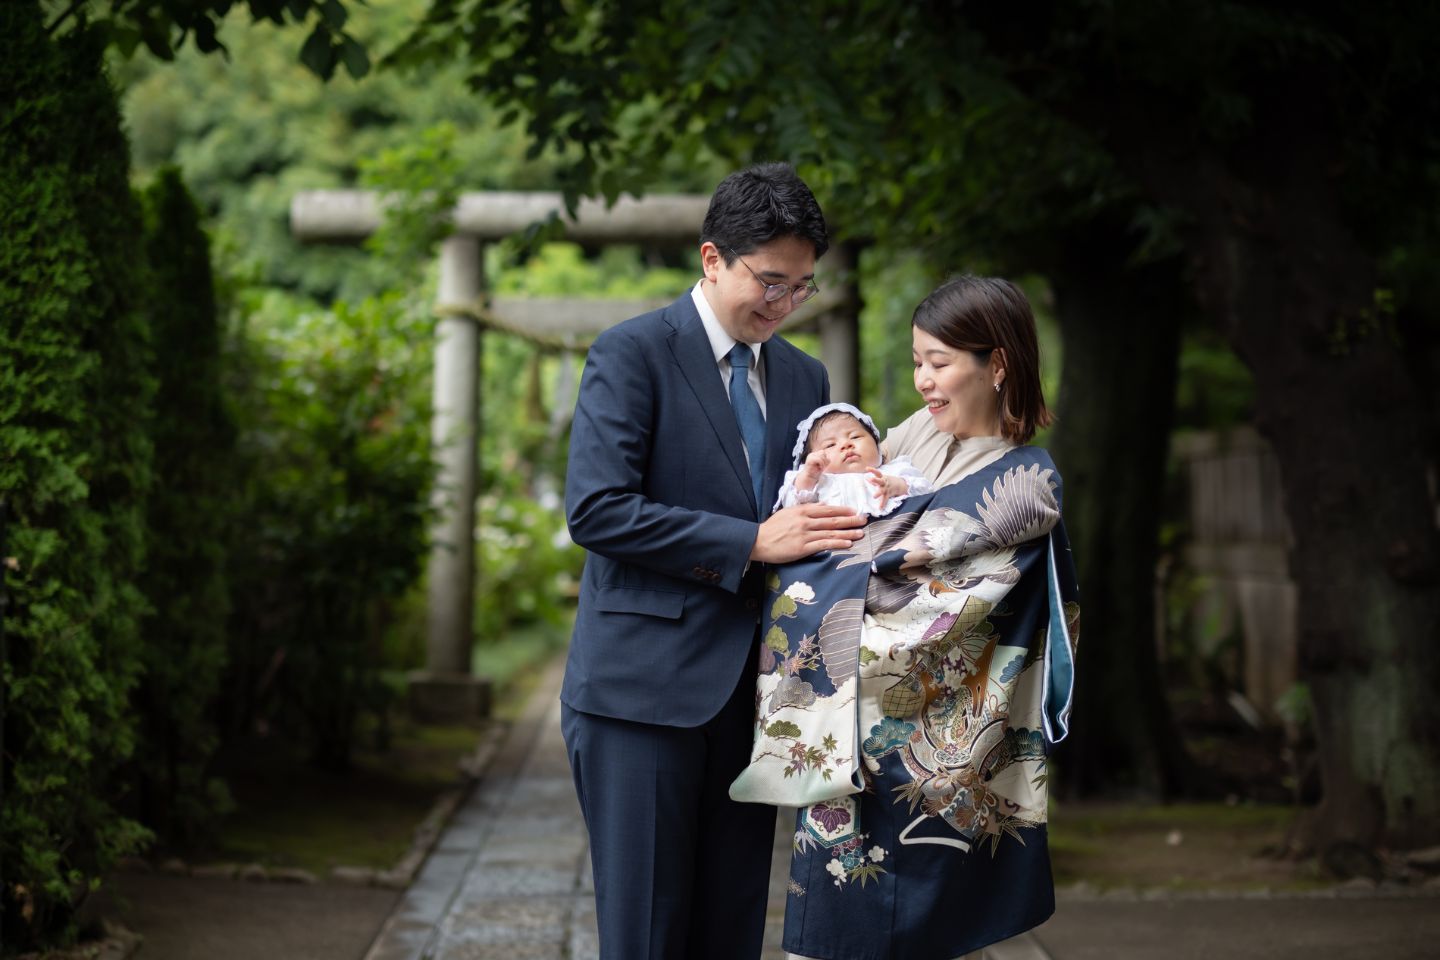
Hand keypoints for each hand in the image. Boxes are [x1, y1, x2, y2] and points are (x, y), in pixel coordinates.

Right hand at [750, 503, 864, 562]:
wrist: (758, 541)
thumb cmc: (772, 528)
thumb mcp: (788, 513)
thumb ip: (805, 510)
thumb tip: (823, 507)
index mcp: (802, 510)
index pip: (827, 509)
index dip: (842, 510)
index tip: (854, 511)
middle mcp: (806, 521)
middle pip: (833, 520)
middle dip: (850, 520)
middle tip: (864, 520)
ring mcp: (805, 534)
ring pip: (831, 532)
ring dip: (848, 532)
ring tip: (860, 533)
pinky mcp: (803, 548)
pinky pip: (824, 544)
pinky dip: (837, 543)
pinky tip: (847, 544)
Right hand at [796, 451, 826, 490]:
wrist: (809, 477)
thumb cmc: (815, 472)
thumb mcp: (822, 464)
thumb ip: (824, 460)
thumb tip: (829, 459)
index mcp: (813, 454)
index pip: (822, 452)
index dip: (825, 458)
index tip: (823, 465)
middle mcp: (811, 454)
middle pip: (822, 452)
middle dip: (825, 460)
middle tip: (822, 466)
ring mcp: (810, 457)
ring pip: (822, 455)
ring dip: (824, 462)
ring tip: (821, 467)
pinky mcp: (810, 460)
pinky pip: (819, 459)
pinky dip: (822, 464)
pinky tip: (820, 468)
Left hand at [866, 469, 908, 508]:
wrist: (900, 484)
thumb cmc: (887, 481)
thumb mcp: (882, 478)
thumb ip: (874, 480)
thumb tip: (865, 478)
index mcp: (882, 477)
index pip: (877, 472)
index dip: (872, 470)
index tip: (866, 468)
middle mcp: (884, 482)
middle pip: (879, 480)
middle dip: (875, 480)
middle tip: (870, 479)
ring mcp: (887, 488)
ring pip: (882, 490)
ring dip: (878, 493)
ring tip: (874, 496)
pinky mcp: (889, 494)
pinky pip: (885, 499)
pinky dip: (883, 504)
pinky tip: (880, 508)